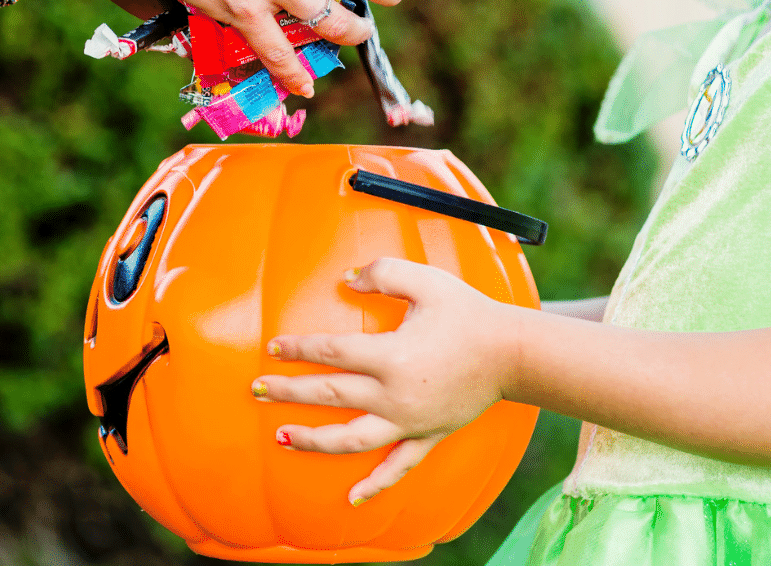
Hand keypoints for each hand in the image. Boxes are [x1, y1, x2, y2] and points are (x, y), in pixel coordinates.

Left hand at [251, 258, 516, 505]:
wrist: (513, 352)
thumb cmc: (468, 313)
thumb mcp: (426, 281)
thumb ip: (382, 273)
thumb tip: (346, 280)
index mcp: (391, 355)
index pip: (331, 353)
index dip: (298, 350)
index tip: (273, 348)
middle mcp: (395, 394)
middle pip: (330, 396)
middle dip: (288, 393)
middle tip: (257, 390)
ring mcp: (410, 421)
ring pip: (352, 439)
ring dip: (314, 441)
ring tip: (281, 438)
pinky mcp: (427, 436)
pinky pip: (399, 466)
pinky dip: (376, 484)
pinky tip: (352, 498)